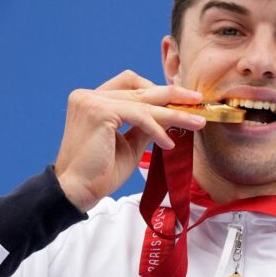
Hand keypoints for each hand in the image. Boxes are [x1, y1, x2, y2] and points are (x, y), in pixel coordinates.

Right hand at [54, 70, 204, 211]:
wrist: (77, 191)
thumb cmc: (100, 173)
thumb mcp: (128, 144)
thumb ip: (144, 126)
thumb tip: (169, 116)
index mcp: (92, 100)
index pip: (130, 84)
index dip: (157, 90)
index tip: (182, 100)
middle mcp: (89, 96)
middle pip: (139, 88)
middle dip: (172, 95)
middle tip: (198, 101)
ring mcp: (92, 101)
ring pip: (143, 102)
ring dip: (173, 113)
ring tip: (196, 123)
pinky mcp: (99, 112)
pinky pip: (139, 116)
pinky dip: (157, 128)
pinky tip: (168, 143)